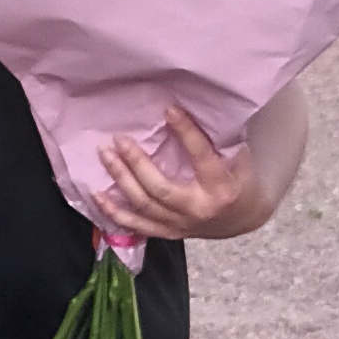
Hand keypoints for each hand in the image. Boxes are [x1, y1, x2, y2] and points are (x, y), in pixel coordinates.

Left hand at [99, 107, 248, 239]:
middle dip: (137, 163)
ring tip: (105, 155)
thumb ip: (216, 139)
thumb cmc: (239, 179)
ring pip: (144, 205)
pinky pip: (138, 226)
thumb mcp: (239, 157)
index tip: (169, 109)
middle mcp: (199, 209)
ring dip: (121, 180)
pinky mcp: (169, 233)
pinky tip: (97, 194)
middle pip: (161, 188)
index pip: (202, 158)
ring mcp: (181, 225)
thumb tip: (190, 105)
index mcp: (222, 188)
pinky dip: (115, 213)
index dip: (186, 133)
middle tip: (119, 139)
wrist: (242, 219)